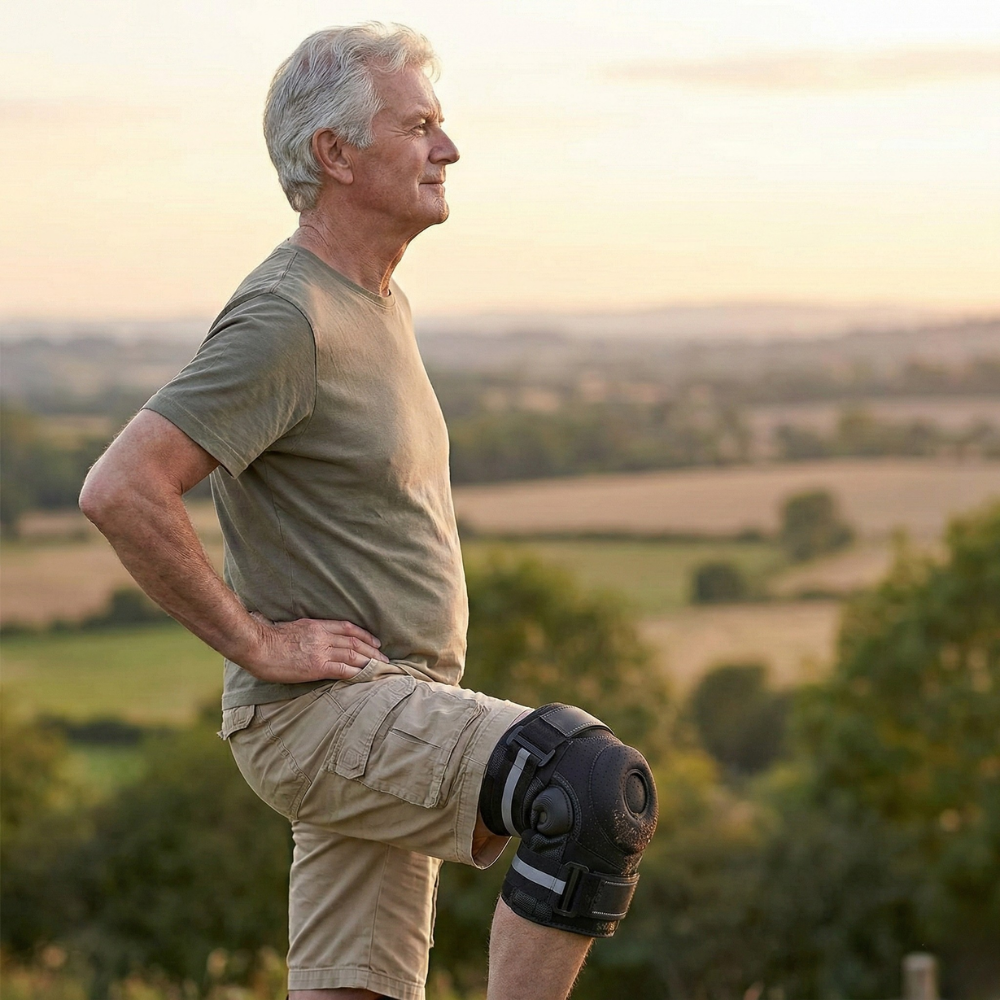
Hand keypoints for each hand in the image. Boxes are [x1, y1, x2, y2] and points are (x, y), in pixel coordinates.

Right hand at [239, 612, 388, 683]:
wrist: (256, 645)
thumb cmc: (266, 637)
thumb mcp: (291, 627)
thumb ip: (306, 631)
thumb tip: (310, 635)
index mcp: (316, 625)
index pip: (347, 628)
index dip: (364, 634)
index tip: (374, 641)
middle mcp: (322, 637)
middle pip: (354, 642)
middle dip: (372, 649)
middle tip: (385, 657)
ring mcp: (320, 651)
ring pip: (353, 655)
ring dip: (370, 661)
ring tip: (382, 667)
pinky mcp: (316, 667)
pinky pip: (343, 670)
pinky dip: (358, 673)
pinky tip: (366, 676)